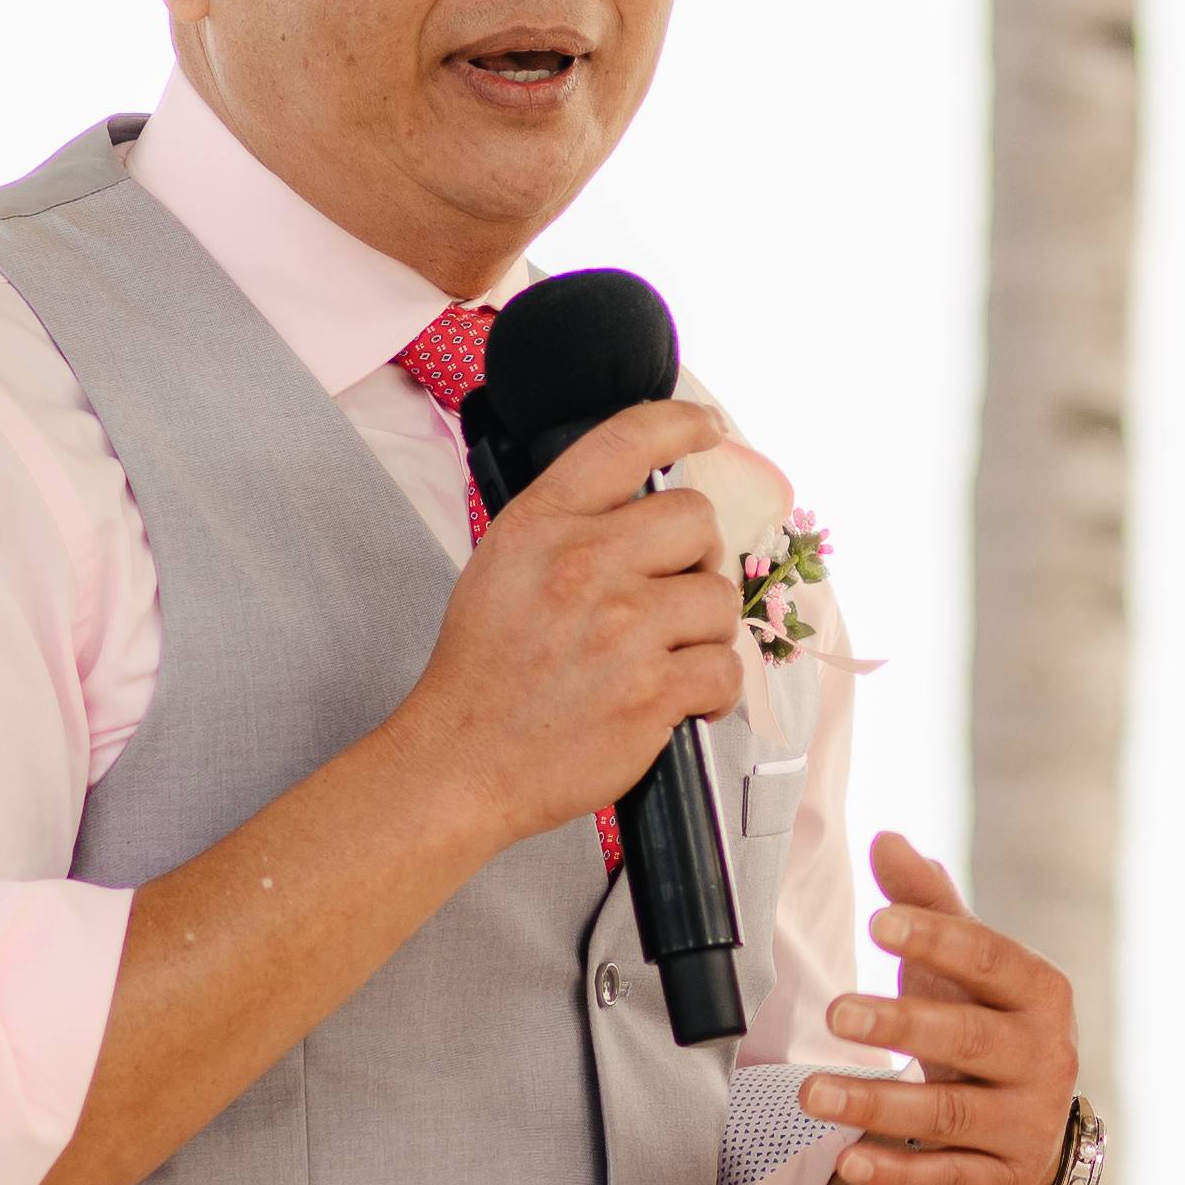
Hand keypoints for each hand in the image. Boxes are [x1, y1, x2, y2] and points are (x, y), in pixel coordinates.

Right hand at [401, 398, 743, 844]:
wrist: (460, 762)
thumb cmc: (483, 671)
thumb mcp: (501, 567)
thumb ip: (567, 527)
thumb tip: (644, 507)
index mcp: (541, 525)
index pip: (626, 442)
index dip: (681, 423)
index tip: (707, 427)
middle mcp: (583, 565)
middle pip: (696, 521)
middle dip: (696, 558)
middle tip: (671, 594)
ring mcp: (622, 629)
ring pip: (719, 598)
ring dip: (703, 630)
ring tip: (661, 656)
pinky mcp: (651, 692)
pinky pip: (725, 668)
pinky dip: (712, 690)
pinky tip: (675, 699)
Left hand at [804, 831, 1078, 1184]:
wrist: (1029, 1124)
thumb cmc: (987, 1024)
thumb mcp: (965, 967)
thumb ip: (928, 907)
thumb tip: (887, 839)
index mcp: (1039, 991)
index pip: (989, 958)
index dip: (936, 938)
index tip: (879, 921)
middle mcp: (1045, 1056)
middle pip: (969, 1037)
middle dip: (902, 1023)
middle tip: (835, 1012)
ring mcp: (1026, 1122)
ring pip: (949, 1115)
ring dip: (877, 1104)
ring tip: (811, 1093)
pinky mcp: (1001, 1178)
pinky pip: (947, 1180)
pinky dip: (897, 1174)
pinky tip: (849, 1162)